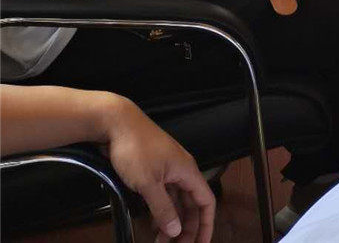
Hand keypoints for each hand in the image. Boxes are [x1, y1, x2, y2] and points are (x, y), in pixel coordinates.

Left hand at [104, 97, 214, 242]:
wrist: (116, 123)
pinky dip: (161, 212)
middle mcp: (181, 171)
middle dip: (186, 228)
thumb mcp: (148, 183)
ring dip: (172, 222)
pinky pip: (164, 196)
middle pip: (191, 204)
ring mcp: (167, 170)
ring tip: (162, 241)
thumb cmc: (135, 147)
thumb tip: (176, 229)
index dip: (206, 224)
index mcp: (187, 171)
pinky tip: (154, 225)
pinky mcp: (154, 170)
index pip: (206, 201)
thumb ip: (163, 209)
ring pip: (176, 201)